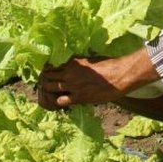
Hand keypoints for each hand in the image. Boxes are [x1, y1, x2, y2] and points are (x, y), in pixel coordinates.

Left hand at [37, 49, 158, 109]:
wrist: (118, 77)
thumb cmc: (108, 65)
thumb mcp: (90, 60)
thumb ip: (79, 63)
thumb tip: (73, 64)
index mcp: (72, 62)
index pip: (52, 66)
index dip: (48, 70)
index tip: (47, 73)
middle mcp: (68, 72)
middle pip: (47, 76)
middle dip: (44, 80)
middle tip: (44, 83)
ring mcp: (71, 85)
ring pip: (49, 87)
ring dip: (48, 90)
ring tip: (49, 93)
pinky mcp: (77, 97)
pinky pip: (59, 101)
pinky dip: (57, 101)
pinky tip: (60, 101)